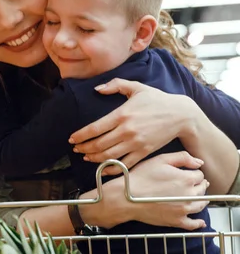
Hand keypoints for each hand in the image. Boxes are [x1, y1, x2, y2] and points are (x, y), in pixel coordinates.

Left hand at [69, 78, 194, 170]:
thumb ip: (115, 85)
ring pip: (109, 156)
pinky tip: (103, 167)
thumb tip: (97, 88)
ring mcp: (136, 143)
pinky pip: (124, 164)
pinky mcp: (144, 152)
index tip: (72, 139)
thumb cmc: (157, 100)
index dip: (81, 135)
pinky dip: (111, 168)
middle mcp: (127, 130)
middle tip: (76, 149)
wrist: (180, 115)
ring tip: (86, 156)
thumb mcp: (136, 87)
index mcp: (122, 114)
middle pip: (99, 144)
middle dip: (84, 148)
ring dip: (94, 158)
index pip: (95, 128)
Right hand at [90, 152, 208, 230]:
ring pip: (201, 204)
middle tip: (191, 183)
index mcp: (186, 178)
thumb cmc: (141, 177)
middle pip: (202, 189)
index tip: (187, 173)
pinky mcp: (177, 221)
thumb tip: (199, 162)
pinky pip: (193, 224)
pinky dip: (198, 223)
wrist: (127, 196)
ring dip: (201, 199)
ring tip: (197, 197)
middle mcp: (189, 195)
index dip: (193, 172)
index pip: (200, 174)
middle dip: (198, 184)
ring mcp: (184, 210)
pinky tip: (200, 221)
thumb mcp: (161, 159)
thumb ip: (183, 157)